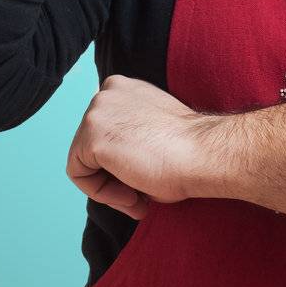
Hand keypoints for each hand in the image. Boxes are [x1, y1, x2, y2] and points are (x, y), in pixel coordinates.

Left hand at [65, 73, 219, 219]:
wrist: (205, 154)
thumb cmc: (189, 151)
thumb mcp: (151, 131)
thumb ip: (128, 136)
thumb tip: (112, 163)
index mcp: (122, 87)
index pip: (103, 130)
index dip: (119, 162)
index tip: (141, 179)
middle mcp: (105, 93)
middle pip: (89, 145)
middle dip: (113, 175)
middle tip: (140, 196)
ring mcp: (95, 113)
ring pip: (83, 160)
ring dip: (109, 186)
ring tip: (138, 198)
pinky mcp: (91, 138)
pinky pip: (80, 175)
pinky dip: (102, 193)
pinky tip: (132, 196)